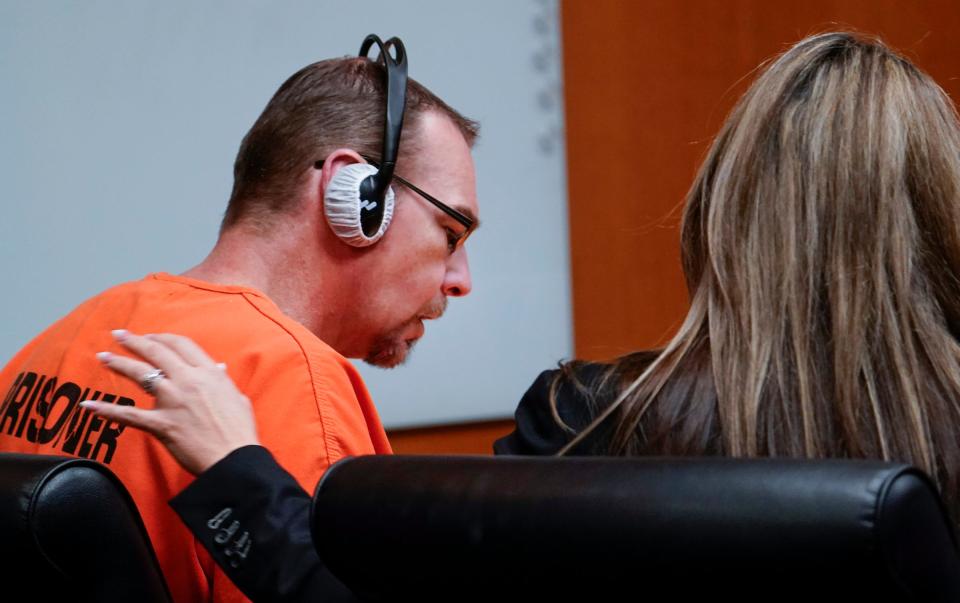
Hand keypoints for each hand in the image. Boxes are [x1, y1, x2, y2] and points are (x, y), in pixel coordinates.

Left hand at [81, 330, 259, 474]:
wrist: (235, 459)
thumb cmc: (240, 432)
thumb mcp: (237, 398)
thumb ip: (224, 381)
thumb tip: (219, 368)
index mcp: (209, 373)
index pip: (181, 345)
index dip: (162, 338)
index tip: (150, 337)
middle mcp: (190, 381)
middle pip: (157, 352)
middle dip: (135, 341)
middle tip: (118, 335)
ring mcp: (174, 401)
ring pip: (141, 374)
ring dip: (118, 363)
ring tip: (103, 356)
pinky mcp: (162, 424)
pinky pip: (129, 415)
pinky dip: (107, 410)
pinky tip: (89, 406)